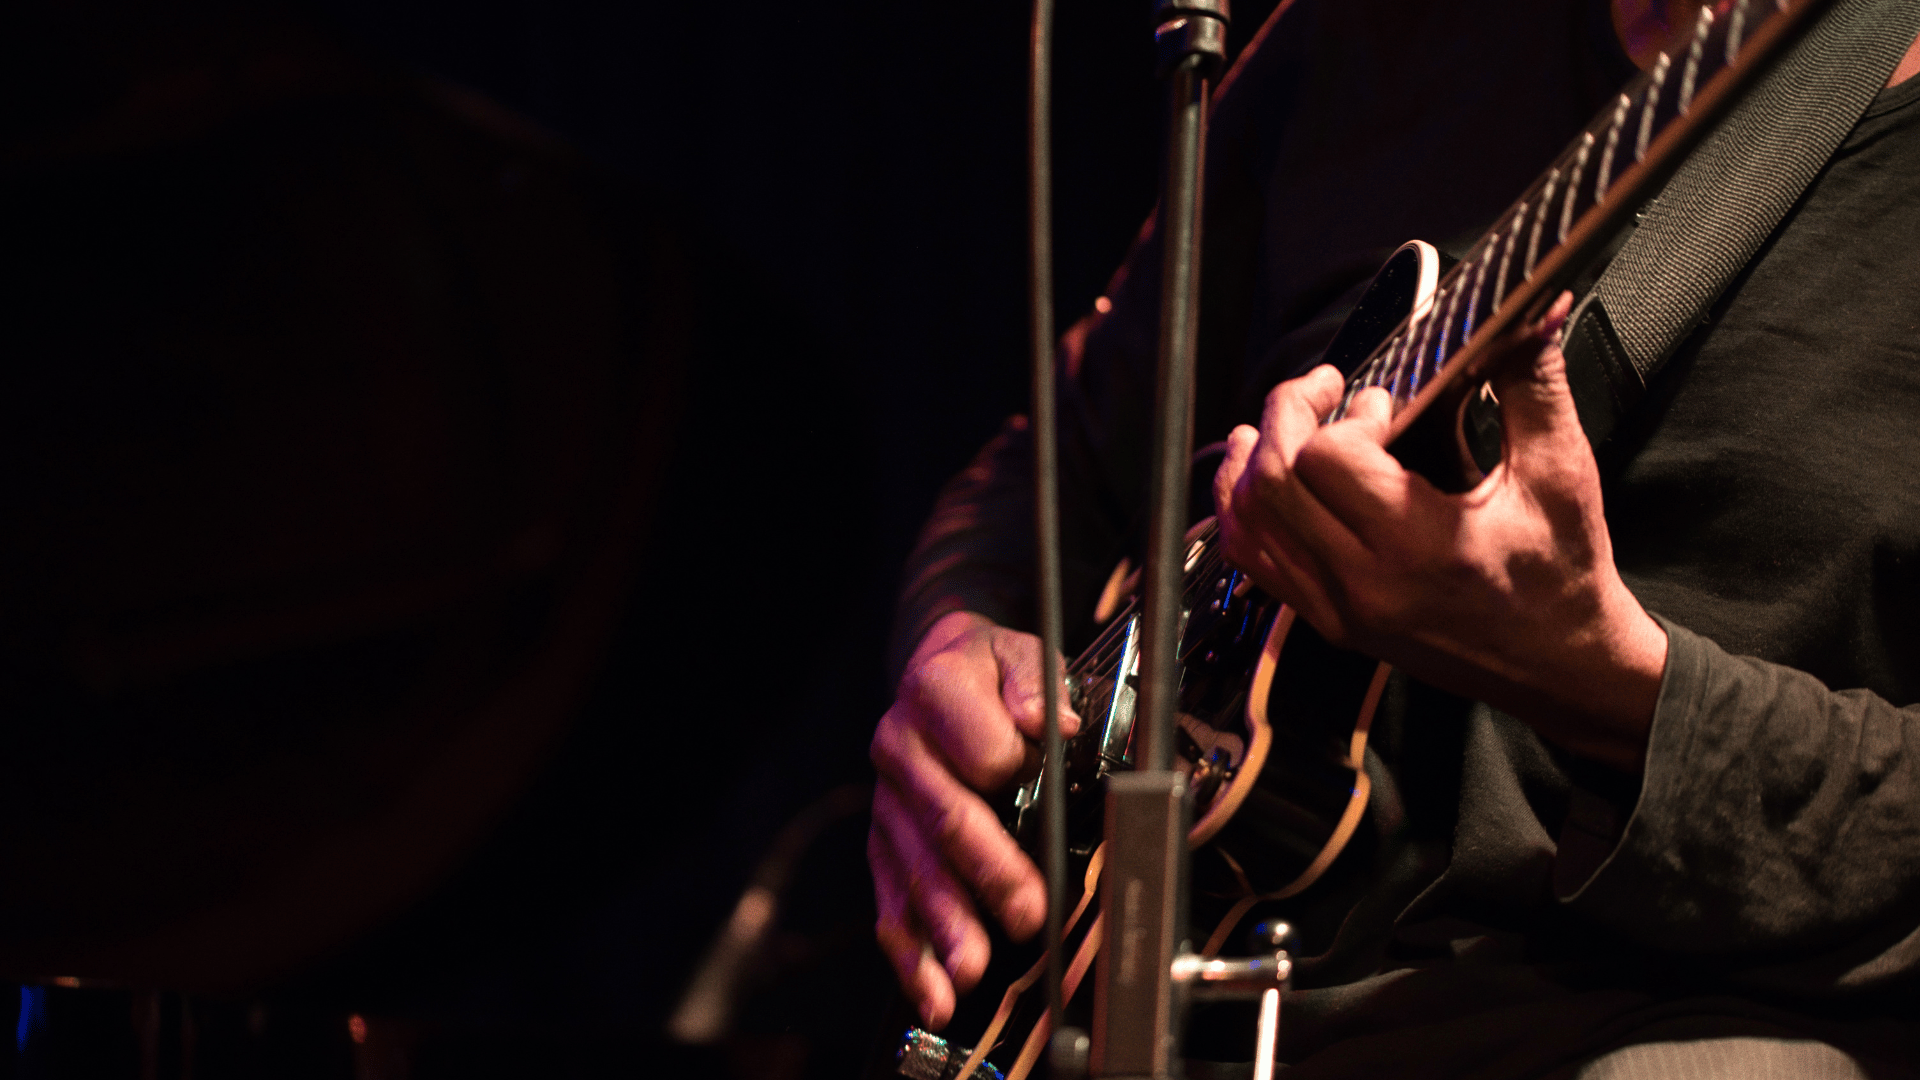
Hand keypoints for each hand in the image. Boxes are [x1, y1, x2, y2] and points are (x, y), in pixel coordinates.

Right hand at [869, 610, 1079, 1028]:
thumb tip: (1052, 721)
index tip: (1040, 781)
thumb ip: (1035, 683)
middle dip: (988, 873)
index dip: (1012, 768)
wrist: (936, 667)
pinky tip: (931, 991)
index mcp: (935, 693)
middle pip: (946, 818)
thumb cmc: (988, 672)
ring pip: (914, 869)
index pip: (980, 749)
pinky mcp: (884, 843)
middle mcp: (901, 748)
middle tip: (1027, 913)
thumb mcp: (1020, 652)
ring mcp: (888, 802)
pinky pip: (890, 900)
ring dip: (945, 925)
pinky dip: (911, 952)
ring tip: (971, 970)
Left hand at [1213, 293, 1666, 769]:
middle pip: (1274, 483)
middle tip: (1319, 389)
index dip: (1345, 415)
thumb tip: (1532, 306)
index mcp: (1422, 545)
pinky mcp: (1329, 622)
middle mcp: (1366, 583)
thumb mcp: (1561, 473)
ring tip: (1272, 424)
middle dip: (1284, 417)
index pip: (1329, 461)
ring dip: (1249, 463)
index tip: (1384, 403)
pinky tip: (1257, 478)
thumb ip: (1532, 382)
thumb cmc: (1563, 572)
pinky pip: (1256, 562)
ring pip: (1250, 524)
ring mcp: (1339, 609)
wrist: (1562, 665)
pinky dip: (1244, 513)